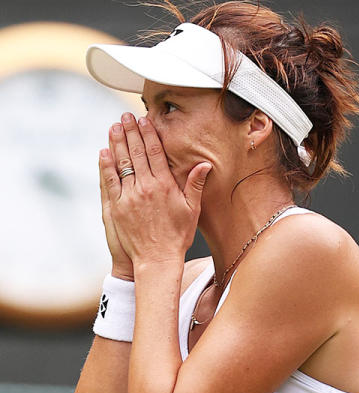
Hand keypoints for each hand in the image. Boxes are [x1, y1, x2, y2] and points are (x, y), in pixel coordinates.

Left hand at [101, 113, 210, 267]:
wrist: (157, 259)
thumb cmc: (177, 236)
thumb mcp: (192, 210)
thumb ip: (195, 185)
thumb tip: (204, 165)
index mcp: (165, 186)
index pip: (155, 153)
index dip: (148, 134)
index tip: (144, 120)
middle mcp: (145, 188)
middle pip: (136, 153)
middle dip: (130, 132)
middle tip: (125, 116)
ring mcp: (128, 196)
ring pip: (120, 163)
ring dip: (116, 143)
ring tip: (114, 127)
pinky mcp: (116, 207)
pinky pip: (109, 181)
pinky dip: (105, 165)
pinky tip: (104, 152)